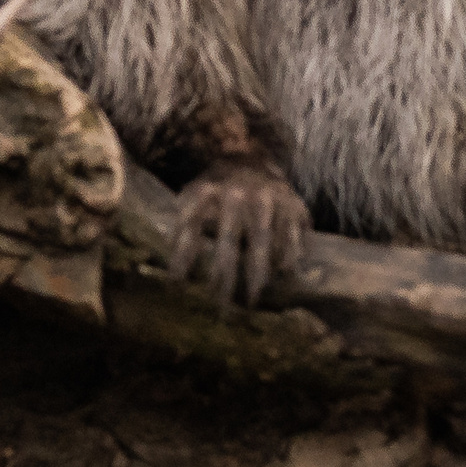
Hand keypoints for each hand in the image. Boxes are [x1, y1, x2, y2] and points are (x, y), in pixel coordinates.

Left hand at [171, 157, 309, 307]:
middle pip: (229, 242)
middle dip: (224, 278)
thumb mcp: (194, 196)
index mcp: (207, 190)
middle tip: (220, 309)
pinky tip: (282, 276)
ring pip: (261, 242)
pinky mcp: (292, 205)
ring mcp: (267, 198)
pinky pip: (291, 238)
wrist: (253, 157)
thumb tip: (173, 275)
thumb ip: (184, 227)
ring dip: (256, 276)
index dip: (182, 256)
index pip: (190, 225)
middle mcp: (236, 194)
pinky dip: (287, 259)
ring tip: (251, 301)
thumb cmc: (218, 190)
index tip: (177, 285)